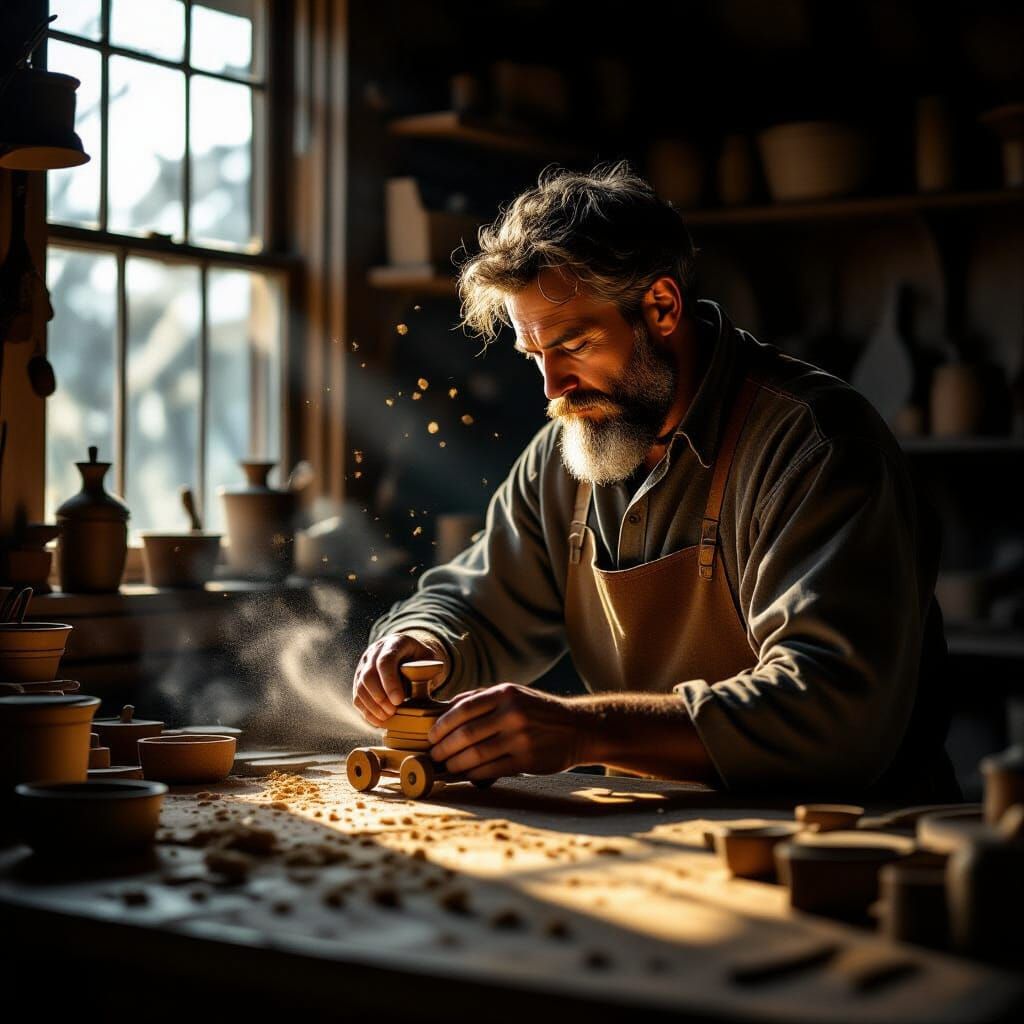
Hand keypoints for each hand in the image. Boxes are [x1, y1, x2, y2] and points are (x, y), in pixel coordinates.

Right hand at [352, 633, 437, 726]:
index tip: (399, 700)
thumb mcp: (429, 659)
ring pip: (360, 687)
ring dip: (372, 706)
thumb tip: (425, 690)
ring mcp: (364, 665)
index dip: (390, 682)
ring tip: (387, 717)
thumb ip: (428, 671)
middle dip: (380, 697)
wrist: (407, 653)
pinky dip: (366, 711)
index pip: (385, 661)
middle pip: (368, 675)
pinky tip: (378, 720)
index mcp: (394, 643)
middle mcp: (375, 652)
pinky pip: (357, 697)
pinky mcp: (359, 680)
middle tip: (393, 711)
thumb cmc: (420, 658)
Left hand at [428, 683, 580, 779]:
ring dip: (455, 764)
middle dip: (444, 747)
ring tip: (446, 766)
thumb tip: (444, 710)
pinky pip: (491, 770)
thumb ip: (480, 698)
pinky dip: (473, 774)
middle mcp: (513, 713)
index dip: (442, 725)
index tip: (431, 736)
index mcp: (505, 693)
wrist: (577, 728)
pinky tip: (465, 774)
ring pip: (476, 755)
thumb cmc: (537, 710)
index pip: (463, 709)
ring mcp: (520, 738)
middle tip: (433, 755)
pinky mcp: (527, 760)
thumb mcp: (513, 694)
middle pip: (466, 734)